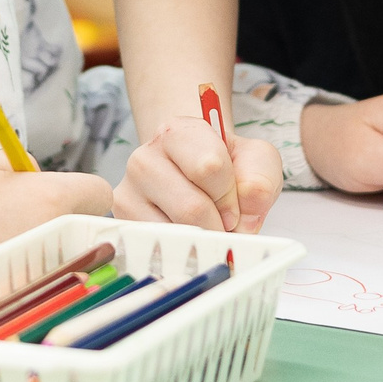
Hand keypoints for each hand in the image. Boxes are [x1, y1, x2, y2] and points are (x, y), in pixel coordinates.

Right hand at [0, 152, 112, 305]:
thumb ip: (19, 165)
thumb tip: (36, 176)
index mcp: (51, 201)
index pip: (99, 193)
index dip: (80, 190)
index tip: (58, 194)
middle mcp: (56, 241)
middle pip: (84, 229)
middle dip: (64, 221)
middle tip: (24, 218)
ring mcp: (42, 277)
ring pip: (63, 258)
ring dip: (44, 249)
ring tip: (0, 243)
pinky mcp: (23, 301)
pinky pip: (39, 283)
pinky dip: (23, 275)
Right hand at [114, 120, 282, 232]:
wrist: (194, 175)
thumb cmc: (225, 167)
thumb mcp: (254, 160)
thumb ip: (260, 177)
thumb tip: (245, 210)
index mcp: (177, 132)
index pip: (209, 167)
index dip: (230, 195)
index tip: (234, 205)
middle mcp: (144, 157)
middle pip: (192, 207)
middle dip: (219, 225)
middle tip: (223, 224)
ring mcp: (128, 190)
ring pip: (175, 231)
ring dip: (202, 239)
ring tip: (206, 227)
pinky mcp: (122, 220)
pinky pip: (160, 247)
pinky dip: (183, 249)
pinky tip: (187, 235)